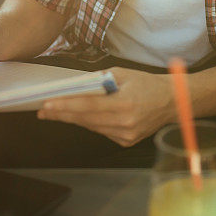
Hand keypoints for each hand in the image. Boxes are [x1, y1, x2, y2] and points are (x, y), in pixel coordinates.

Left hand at [37, 67, 175, 146]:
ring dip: (73, 119)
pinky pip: (101, 131)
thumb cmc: (147, 84)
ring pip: (91, 127)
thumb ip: (99, 80)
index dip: (66, 105)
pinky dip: (89, 123)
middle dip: (62, 114)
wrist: (171, 101)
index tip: (48, 104)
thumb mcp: (122, 73)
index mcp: (125, 104)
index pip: (88, 106)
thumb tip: (76, 85)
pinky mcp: (126, 141)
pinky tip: (78, 116)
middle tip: (43, 110)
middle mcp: (125, 123)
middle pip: (85, 119)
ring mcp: (126, 135)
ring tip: (55, 112)